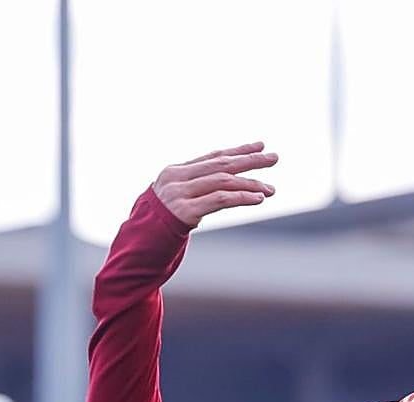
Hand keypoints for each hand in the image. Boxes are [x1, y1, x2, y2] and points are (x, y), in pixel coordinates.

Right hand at [152, 141, 278, 227]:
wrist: (139, 243)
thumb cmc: (161, 223)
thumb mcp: (177, 199)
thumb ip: (196, 187)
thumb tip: (229, 181)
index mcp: (176, 171)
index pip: (213, 156)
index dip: (238, 150)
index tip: (260, 145)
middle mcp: (177, 178)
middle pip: (221, 164)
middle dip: (250, 160)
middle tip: (274, 157)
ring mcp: (180, 193)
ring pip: (223, 181)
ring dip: (250, 184)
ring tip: (271, 189)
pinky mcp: (185, 211)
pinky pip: (220, 200)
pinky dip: (242, 198)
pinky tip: (258, 199)